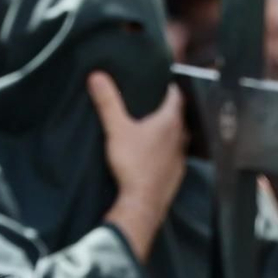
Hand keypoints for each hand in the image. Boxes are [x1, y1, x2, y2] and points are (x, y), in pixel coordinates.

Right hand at [89, 71, 185, 260]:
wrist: (143, 201)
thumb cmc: (132, 163)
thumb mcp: (116, 129)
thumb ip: (108, 102)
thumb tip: (97, 76)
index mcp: (169, 120)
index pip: (176, 96)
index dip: (169, 88)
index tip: (160, 84)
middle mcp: (180, 136)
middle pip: (178, 115)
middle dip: (168, 109)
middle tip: (153, 104)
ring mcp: (180, 156)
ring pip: (178, 136)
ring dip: (168, 131)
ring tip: (153, 129)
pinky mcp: (177, 173)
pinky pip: (174, 155)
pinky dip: (166, 151)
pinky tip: (155, 155)